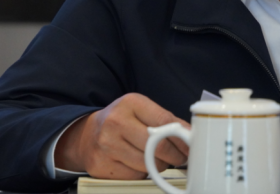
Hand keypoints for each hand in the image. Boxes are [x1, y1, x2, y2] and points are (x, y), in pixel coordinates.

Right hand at [55, 93, 189, 178]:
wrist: (88, 135)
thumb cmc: (121, 120)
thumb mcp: (141, 110)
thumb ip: (165, 120)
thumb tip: (190, 135)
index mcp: (130, 103)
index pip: (164, 121)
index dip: (182, 137)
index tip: (190, 146)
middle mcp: (116, 122)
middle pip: (158, 146)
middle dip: (174, 156)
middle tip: (180, 158)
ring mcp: (106, 145)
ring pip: (148, 165)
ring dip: (159, 166)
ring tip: (157, 159)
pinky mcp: (101, 166)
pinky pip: (134, 176)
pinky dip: (142, 173)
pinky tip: (138, 164)